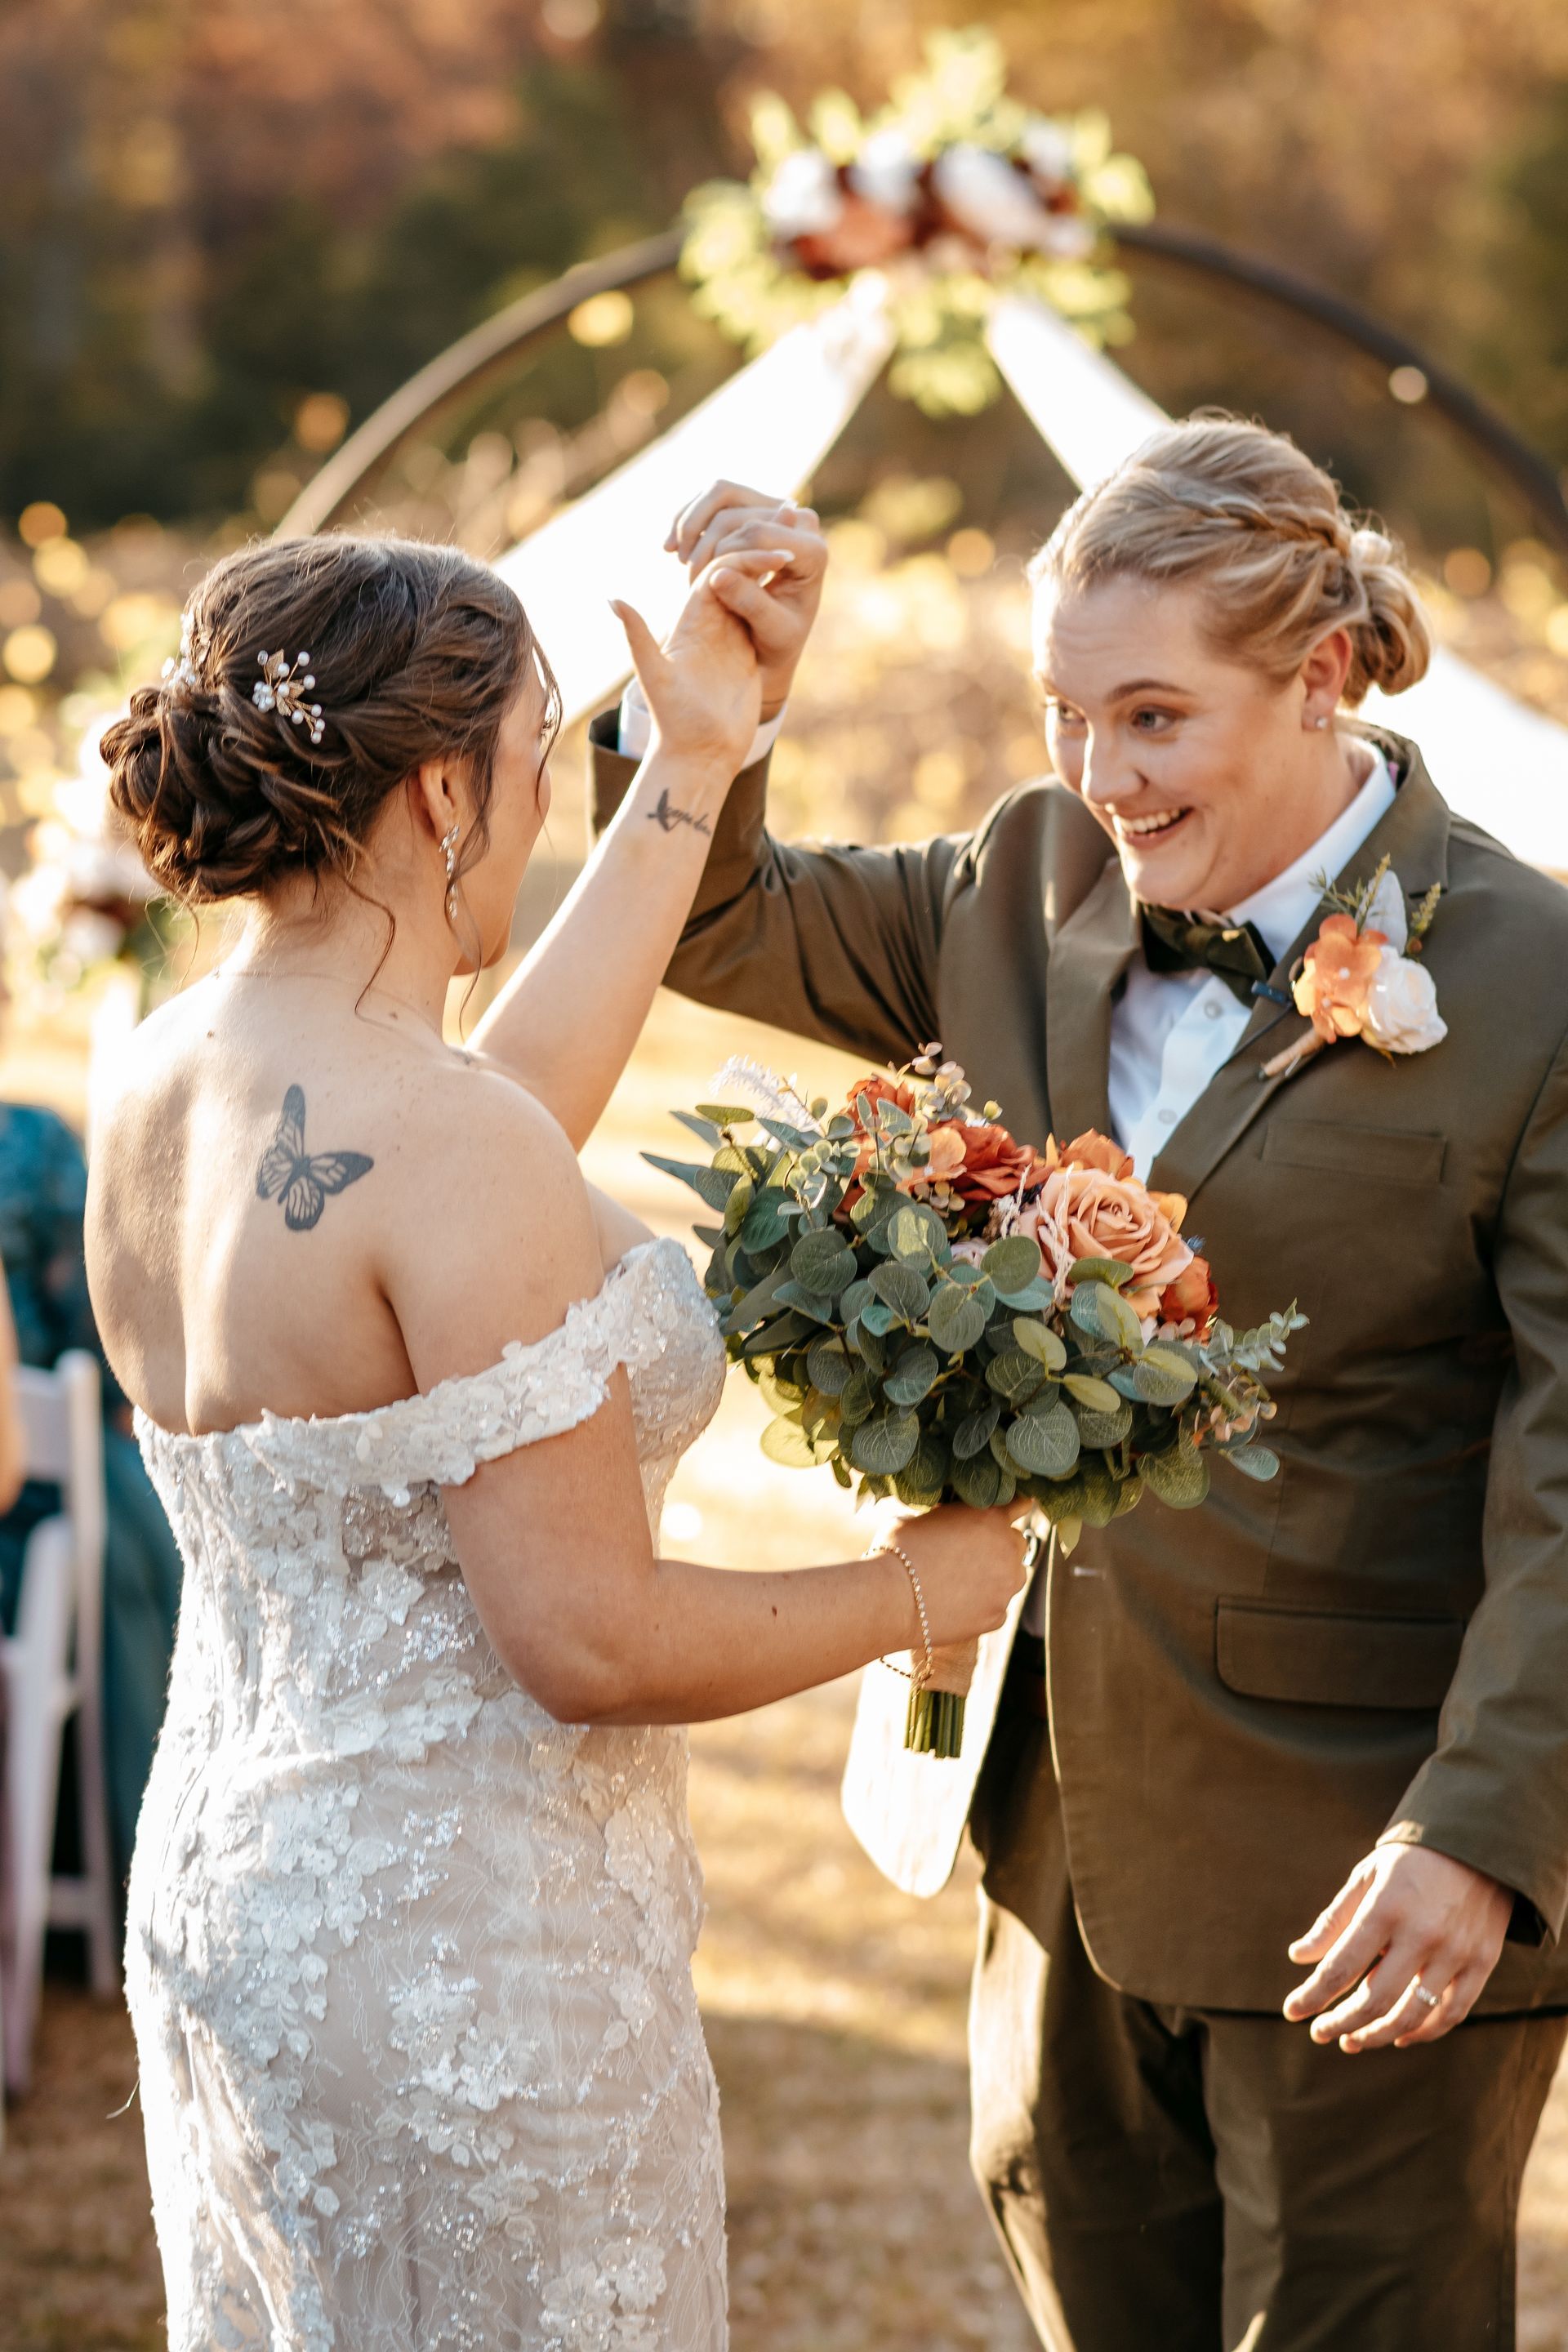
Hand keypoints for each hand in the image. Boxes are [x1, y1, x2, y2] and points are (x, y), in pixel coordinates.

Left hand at [612, 552, 778, 777]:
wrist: (698, 755)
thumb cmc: (675, 722)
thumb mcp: (653, 676)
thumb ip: (638, 636)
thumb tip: (611, 599)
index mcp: (689, 623)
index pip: (715, 574)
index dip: (742, 557)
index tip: (775, 552)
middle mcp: (709, 625)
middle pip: (735, 574)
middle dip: (760, 554)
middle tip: (795, 544)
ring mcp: (730, 638)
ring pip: (750, 591)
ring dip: (770, 571)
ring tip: (801, 553)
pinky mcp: (747, 654)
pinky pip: (761, 617)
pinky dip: (776, 598)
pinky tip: (798, 585)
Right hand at [666, 480, 827, 711]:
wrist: (778, 634)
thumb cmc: (779, 641)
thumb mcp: (771, 632)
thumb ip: (750, 604)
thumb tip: (717, 576)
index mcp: (813, 551)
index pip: (758, 533)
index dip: (722, 555)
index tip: (698, 584)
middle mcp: (801, 521)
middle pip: (737, 509)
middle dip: (703, 541)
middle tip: (686, 574)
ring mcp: (779, 507)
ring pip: (722, 493)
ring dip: (690, 522)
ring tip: (674, 555)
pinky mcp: (757, 504)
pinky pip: (715, 497)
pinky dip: (689, 517)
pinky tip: (671, 545)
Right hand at [874, 1501, 1028, 1667]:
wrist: (890, 1598)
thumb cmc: (898, 1551)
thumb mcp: (919, 1518)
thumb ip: (944, 1519)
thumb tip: (942, 1522)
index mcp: (990, 1517)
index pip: (1019, 1505)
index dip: (1014, 1508)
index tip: (1012, 1511)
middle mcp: (1006, 1549)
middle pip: (1018, 1543)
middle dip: (1000, 1546)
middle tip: (973, 1553)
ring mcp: (1005, 1585)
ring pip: (1012, 1577)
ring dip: (997, 1576)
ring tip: (965, 1582)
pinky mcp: (997, 1616)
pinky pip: (998, 1607)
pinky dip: (984, 1605)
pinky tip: (958, 1605)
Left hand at [1283, 1843, 1512, 2051]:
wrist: (1477, 1843)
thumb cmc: (1410, 1860)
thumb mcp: (1366, 1878)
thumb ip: (1334, 1921)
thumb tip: (1298, 1957)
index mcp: (1385, 1908)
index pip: (1341, 1966)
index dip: (1313, 1995)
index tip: (1293, 2011)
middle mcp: (1422, 1934)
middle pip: (1375, 2000)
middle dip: (1342, 2022)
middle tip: (1321, 2032)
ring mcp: (1456, 1952)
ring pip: (1413, 2015)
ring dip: (1378, 2035)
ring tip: (1353, 2040)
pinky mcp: (1482, 1962)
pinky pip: (1452, 2012)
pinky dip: (1424, 2032)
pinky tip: (1400, 2037)